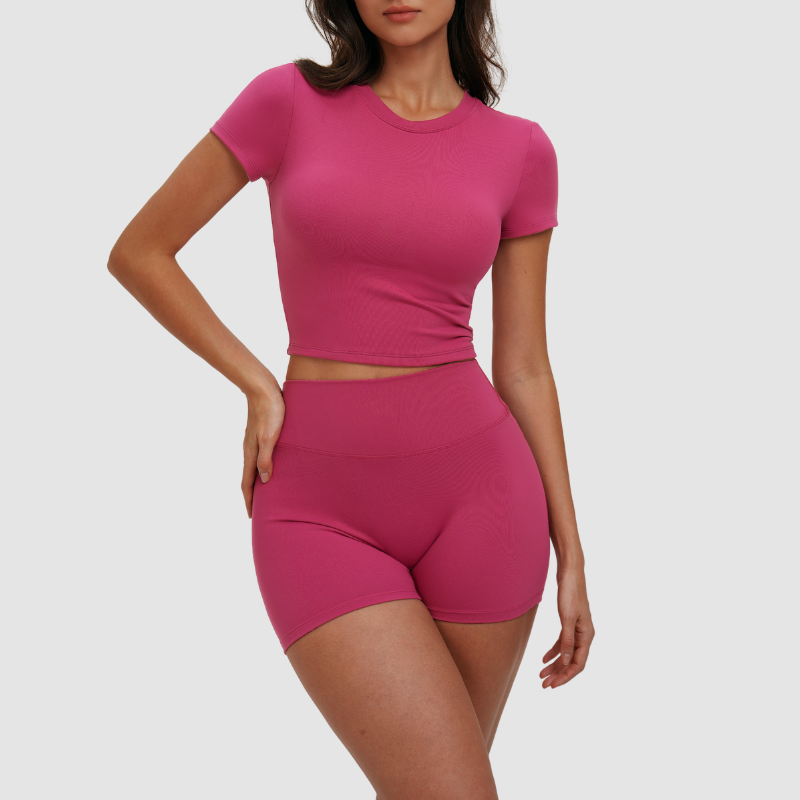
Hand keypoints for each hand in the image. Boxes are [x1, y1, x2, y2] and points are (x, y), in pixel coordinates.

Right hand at [241, 385, 285, 518]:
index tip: (251, 516)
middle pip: (249, 477)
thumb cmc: (270, 411)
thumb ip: (266, 459)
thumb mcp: (270, 437)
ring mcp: (255, 441)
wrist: (262, 387)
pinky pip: (261, 457)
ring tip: (265, 493)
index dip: (249, 500)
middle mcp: (250, 449)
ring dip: (257, 482)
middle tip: (258, 510)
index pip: (247, 483)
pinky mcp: (262, 433)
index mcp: (251, 452)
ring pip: (255, 467)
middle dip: (252, 495)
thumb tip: (264, 481)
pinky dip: (263, 468)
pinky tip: (272, 466)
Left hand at [540, 566, 593, 688]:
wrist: (570, 573)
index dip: (566, 676)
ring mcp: (577, 629)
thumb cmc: (570, 592)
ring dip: (555, 665)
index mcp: (587, 635)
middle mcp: (584, 635)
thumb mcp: (567, 618)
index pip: (578, 664)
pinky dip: (553, 651)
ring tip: (541, 675)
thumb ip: (567, 640)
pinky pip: (562, 643)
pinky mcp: (569, 623)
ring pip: (566, 653)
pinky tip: (544, 659)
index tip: (553, 685)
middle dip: (558, 674)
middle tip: (544, 685)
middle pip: (572, 661)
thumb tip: (566, 661)